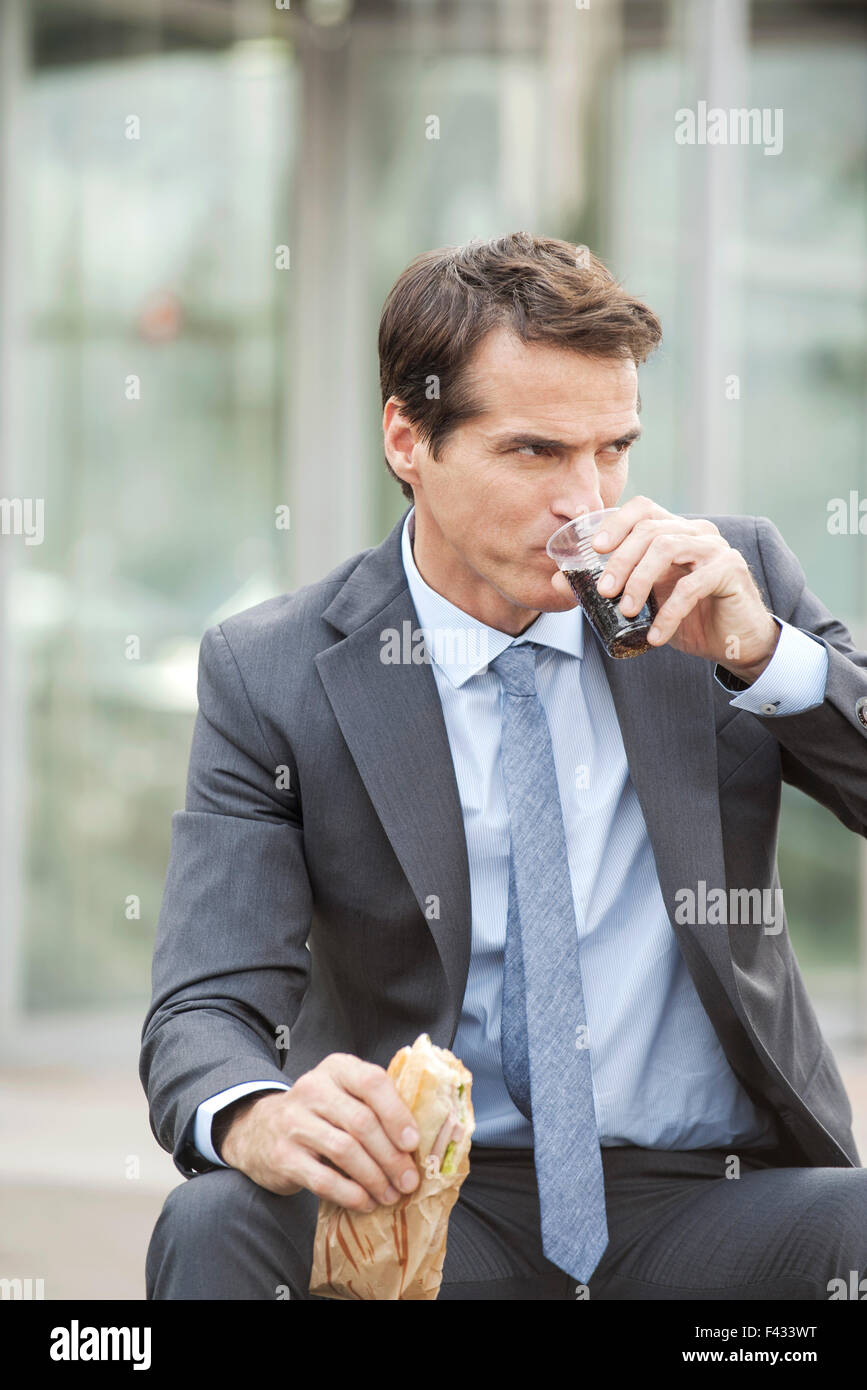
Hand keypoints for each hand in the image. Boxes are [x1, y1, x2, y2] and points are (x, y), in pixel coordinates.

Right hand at [216, 1053, 420, 1211]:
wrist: (259, 1130)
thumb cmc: (318, 1114)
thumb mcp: (342, 1094)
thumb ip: (374, 1105)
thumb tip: (419, 1142)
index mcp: (336, 1068)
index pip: (372, 1082)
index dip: (397, 1113)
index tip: (414, 1143)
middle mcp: (312, 1089)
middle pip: (362, 1122)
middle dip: (391, 1156)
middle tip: (409, 1181)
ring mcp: (294, 1122)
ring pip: (345, 1150)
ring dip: (374, 1178)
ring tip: (391, 1195)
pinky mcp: (282, 1155)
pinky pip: (323, 1178)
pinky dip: (350, 1194)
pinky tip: (365, 1202)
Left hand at [550, 496, 779, 677]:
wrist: (735, 643)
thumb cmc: (688, 619)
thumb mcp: (644, 601)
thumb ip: (610, 588)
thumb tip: (560, 581)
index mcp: (675, 531)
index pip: (643, 509)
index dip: (617, 522)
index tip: (594, 549)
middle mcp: (696, 532)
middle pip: (649, 530)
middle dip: (620, 560)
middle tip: (603, 591)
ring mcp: (715, 548)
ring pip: (667, 547)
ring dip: (640, 580)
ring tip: (626, 610)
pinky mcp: (730, 570)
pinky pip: (692, 585)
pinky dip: (668, 612)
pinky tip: (656, 635)